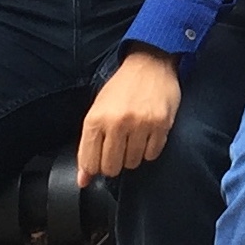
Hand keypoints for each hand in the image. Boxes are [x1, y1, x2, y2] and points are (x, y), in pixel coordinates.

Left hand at [78, 47, 180, 185]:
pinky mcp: (161, 125)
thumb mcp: (98, 111)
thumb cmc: (122, 88)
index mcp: (96, 119)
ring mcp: (140, 124)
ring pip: (133, 163)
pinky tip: (147, 135)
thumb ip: (88, 146)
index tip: (99, 163)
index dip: (94, 168)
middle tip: (118, 149)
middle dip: (114, 164)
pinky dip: (149, 150)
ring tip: (133, 138)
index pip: (89, 162)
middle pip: (112, 167)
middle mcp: (117, 123)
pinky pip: (152, 155)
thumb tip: (83, 180)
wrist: (150, 64)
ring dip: (133, 156)